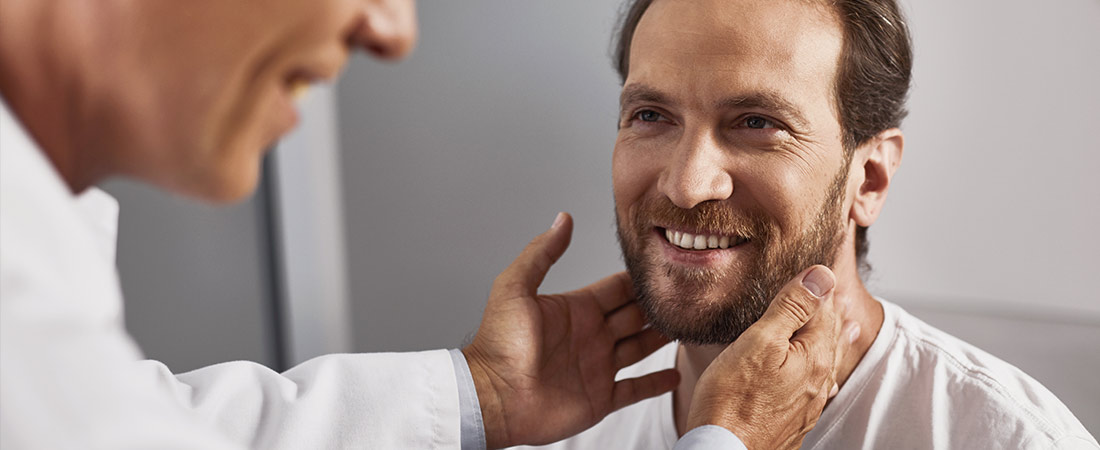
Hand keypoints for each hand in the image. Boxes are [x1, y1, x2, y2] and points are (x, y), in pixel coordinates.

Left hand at [463, 213, 679, 447]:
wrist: (492, 397)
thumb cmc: (498, 345)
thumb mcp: (515, 288)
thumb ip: (542, 253)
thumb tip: (562, 219)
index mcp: (575, 310)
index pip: (616, 288)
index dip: (639, 280)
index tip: (665, 267)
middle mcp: (589, 337)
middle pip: (634, 316)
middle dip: (657, 306)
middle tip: (686, 295)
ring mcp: (596, 368)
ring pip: (639, 348)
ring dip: (661, 339)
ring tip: (688, 327)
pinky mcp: (599, 399)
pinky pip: (634, 389)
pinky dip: (656, 383)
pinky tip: (676, 374)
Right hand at [685, 265, 859, 449]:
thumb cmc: (732, 400)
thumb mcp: (760, 341)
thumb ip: (792, 308)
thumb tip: (822, 276)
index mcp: (814, 358)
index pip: (823, 311)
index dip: (818, 287)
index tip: (819, 268)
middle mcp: (817, 383)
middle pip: (829, 338)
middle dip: (832, 313)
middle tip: (837, 292)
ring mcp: (806, 404)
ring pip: (825, 364)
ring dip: (833, 340)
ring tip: (847, 326)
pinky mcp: (792, 421)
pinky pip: (814, 387)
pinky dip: (821, 371)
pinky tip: (825, 381)